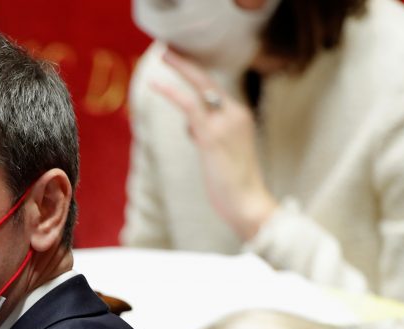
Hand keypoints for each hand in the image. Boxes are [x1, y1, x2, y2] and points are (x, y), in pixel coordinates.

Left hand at [152, 48, 278, 240]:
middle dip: (187, 62)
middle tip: (168, 49)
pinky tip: (155, 82)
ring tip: (162, 54)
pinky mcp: (212, 136)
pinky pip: (189, 105)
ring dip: (180, 67)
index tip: (182, 62)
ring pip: (199, 86)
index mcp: (240, 117)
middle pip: (208, 80)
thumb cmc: (234, 185)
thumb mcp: (221, 153)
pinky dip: (171, 91)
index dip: (197, 75)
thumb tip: (193, 127)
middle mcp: (235, 114)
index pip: (216, 90)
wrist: (248, 204)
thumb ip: (208, 135)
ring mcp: (225, 123)